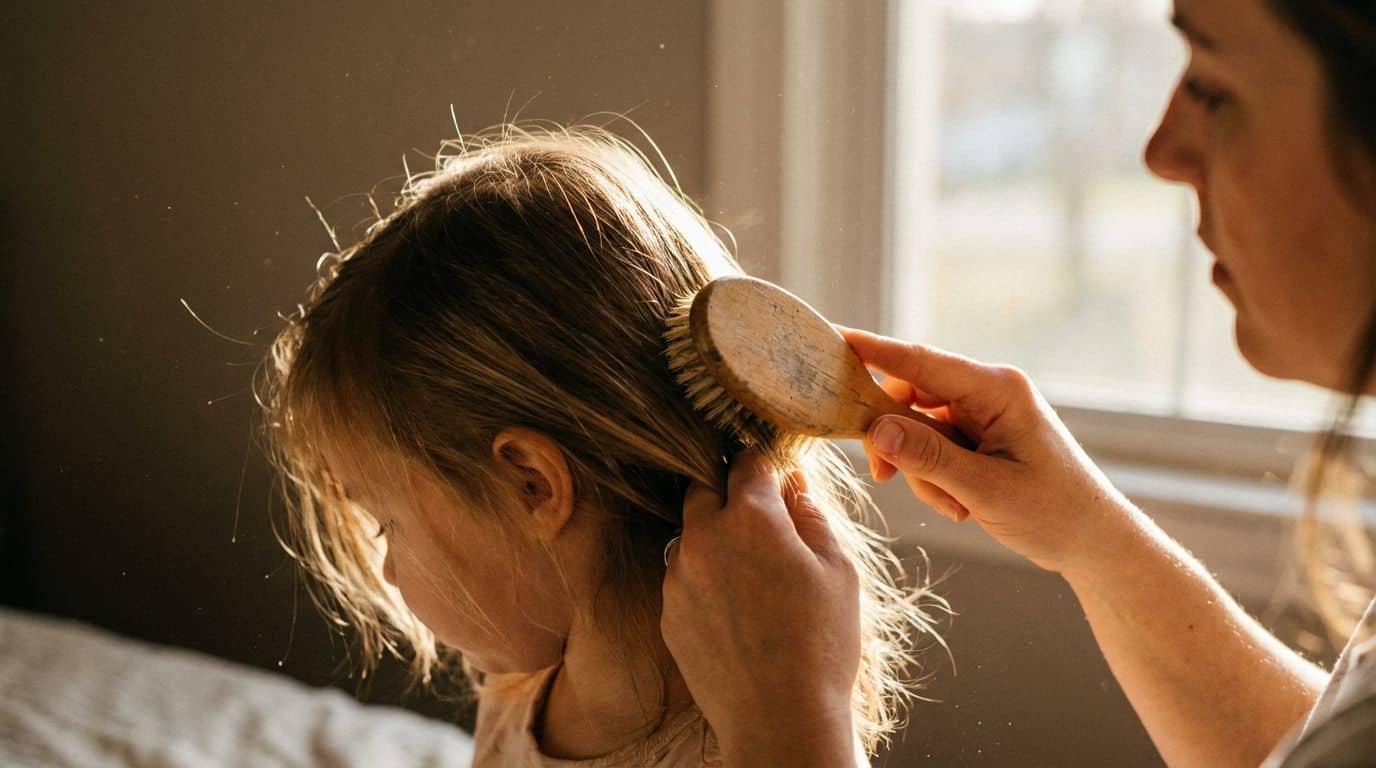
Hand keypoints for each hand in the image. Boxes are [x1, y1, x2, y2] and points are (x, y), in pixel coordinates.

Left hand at [661, 451, 859, 767]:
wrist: (780, 720)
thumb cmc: (821, 645)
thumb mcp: (838, 569)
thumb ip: (812, 516)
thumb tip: (794, 488)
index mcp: (749, 518)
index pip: (748, 461)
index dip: (767, 463)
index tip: (778, 474)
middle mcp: (703, 538)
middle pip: (704, 488)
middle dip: (730, 493)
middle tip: (762, 518)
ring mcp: (678, 577)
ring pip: (689, 534)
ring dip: (714, 537)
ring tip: (750, 570)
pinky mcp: (668, 613)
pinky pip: (682, 577)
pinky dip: (703, 578)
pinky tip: (734, 607)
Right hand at [840, 326, 1135, 575]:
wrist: (1094, 541)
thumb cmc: (1054, 513)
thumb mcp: (986, 491)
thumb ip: (929, 458)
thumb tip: (876, 429)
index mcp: (997, 389)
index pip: (921, 362)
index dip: (873, 351)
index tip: (832, 338)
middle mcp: (988, 391)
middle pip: (909, 397)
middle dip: (897, 441)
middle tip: (884, 478)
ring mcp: (983, 412)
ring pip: (916, 427)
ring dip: (921, 470)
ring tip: (955, 506)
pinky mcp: (979, 434)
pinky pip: (932, 445)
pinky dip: (934, 477)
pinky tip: (961, 505)